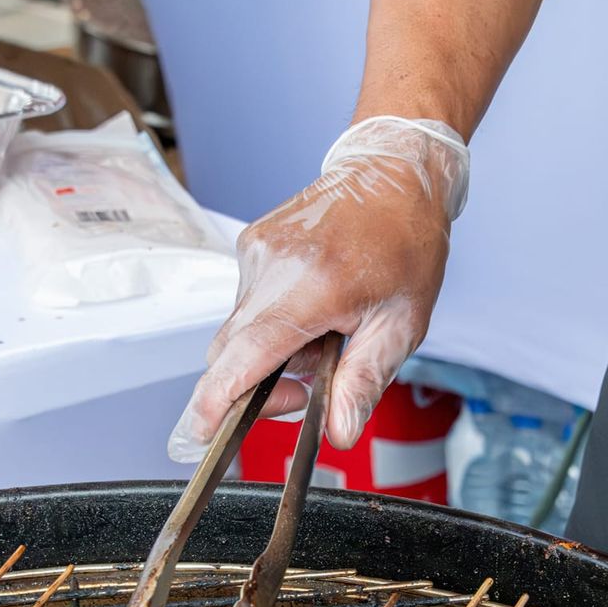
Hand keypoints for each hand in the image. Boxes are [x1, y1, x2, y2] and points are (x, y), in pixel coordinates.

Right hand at [167, 117, 469, 461]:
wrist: (394, 174)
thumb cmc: (406, 245)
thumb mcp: (401, 323)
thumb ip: (364, 381)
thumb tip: (338, 431)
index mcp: (314, 287)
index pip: (248, 353)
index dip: (218, 398)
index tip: (201, 432)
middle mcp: (274, 265)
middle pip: (231, 351)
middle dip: (256, 386)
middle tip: (307, 391)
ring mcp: (256, 250)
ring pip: (239, 330)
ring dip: (270, 349)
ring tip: (324, 332)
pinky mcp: (250, 243)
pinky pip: (246, 303)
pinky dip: (271, 319)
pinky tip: (312, 304)